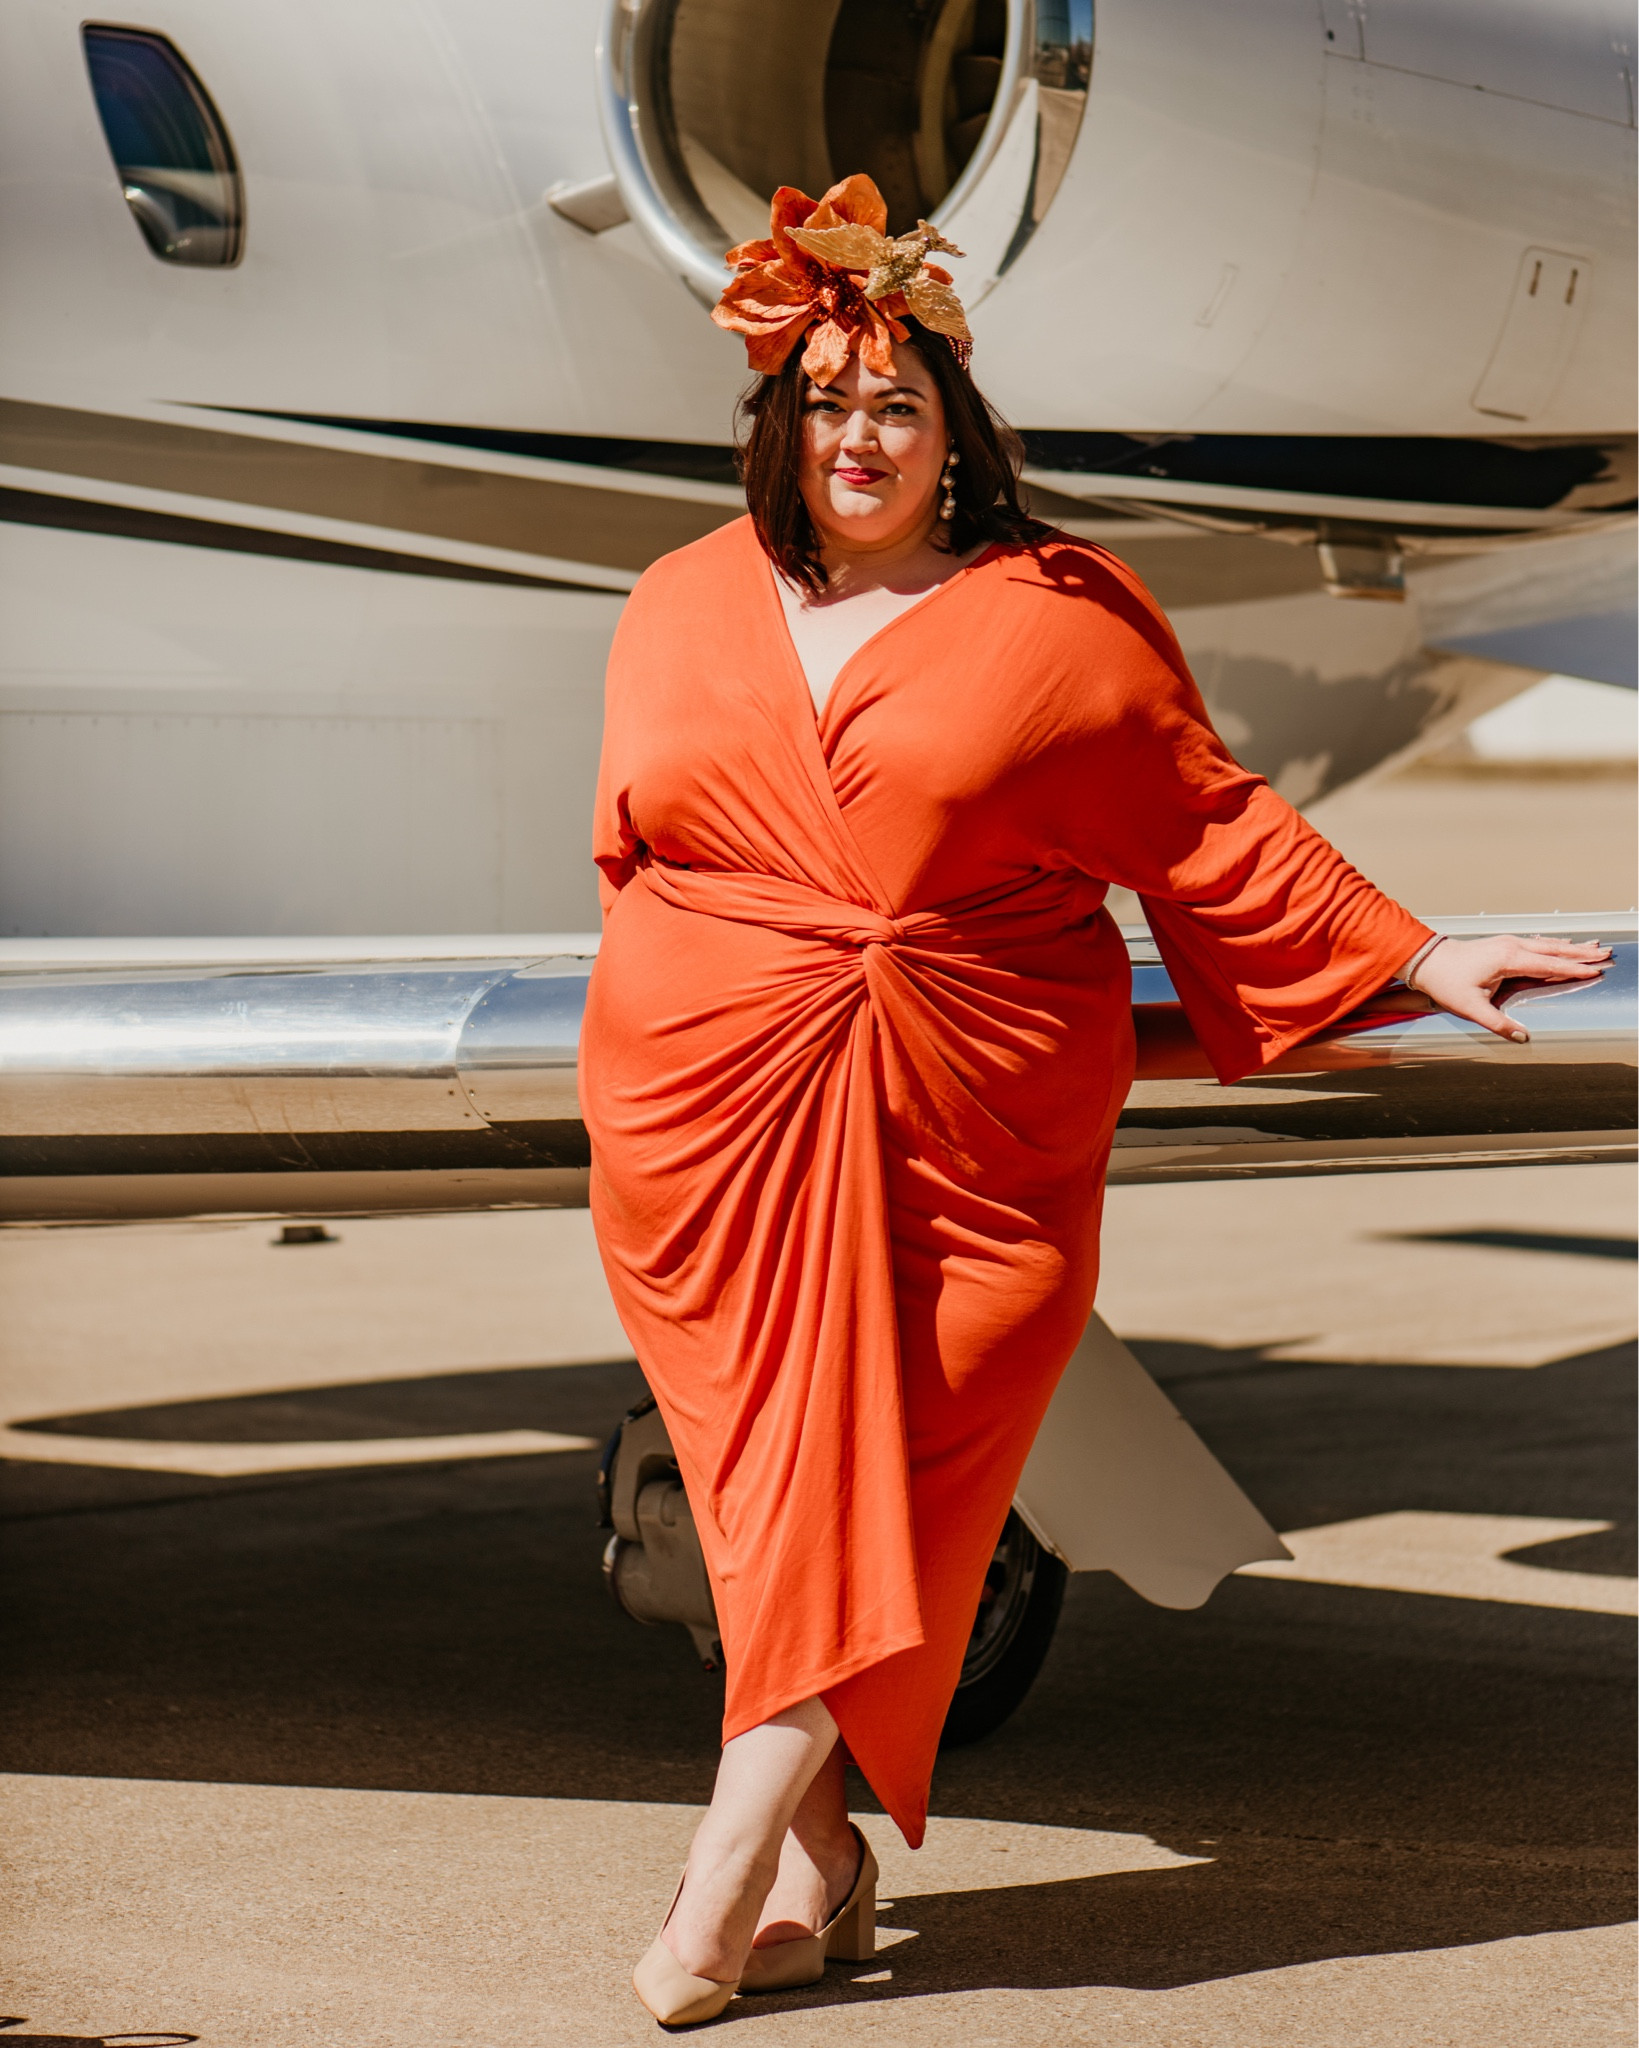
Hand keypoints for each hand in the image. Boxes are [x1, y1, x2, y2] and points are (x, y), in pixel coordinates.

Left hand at [1403, 934, 1610, 1043]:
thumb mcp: (1470, 1007)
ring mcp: (1508, 943)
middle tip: (1607, 954)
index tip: (1595, 971)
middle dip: (1582, 953)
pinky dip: (1556, 945)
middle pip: (1555, 950)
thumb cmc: (1446, 982)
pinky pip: (1537, 944)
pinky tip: (1565, 945)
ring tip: (1596, 947)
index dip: (1573, 969)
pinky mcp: (1504, 945)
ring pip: (1548, 945)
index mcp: (1508, 958)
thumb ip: (1497, 1023)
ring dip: (1572, 947)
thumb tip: (1521, 1037)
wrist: (1428, 962)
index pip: (1549, 966)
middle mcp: (1512, 946)